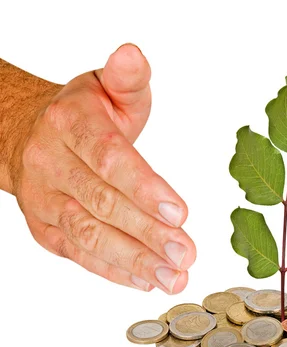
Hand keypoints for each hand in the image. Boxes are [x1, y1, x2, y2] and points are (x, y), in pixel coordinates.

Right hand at [11, 44, 195, 292]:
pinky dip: (113, 270)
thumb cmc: (83, 115)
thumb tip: (132, 53)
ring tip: (173, 277)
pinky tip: (146, 281)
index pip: (108, 158)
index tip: (180, 213)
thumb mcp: (108, 90)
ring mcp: (44, 200)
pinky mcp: (46, 229)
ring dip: (134, 261)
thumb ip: (128, 79)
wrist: (29, 136)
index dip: (143, 187)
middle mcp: (51, 164)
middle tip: (186, 254)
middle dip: (147, 233)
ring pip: (89, 235)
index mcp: (70, 125)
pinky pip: (79, 254)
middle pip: (101, 203)